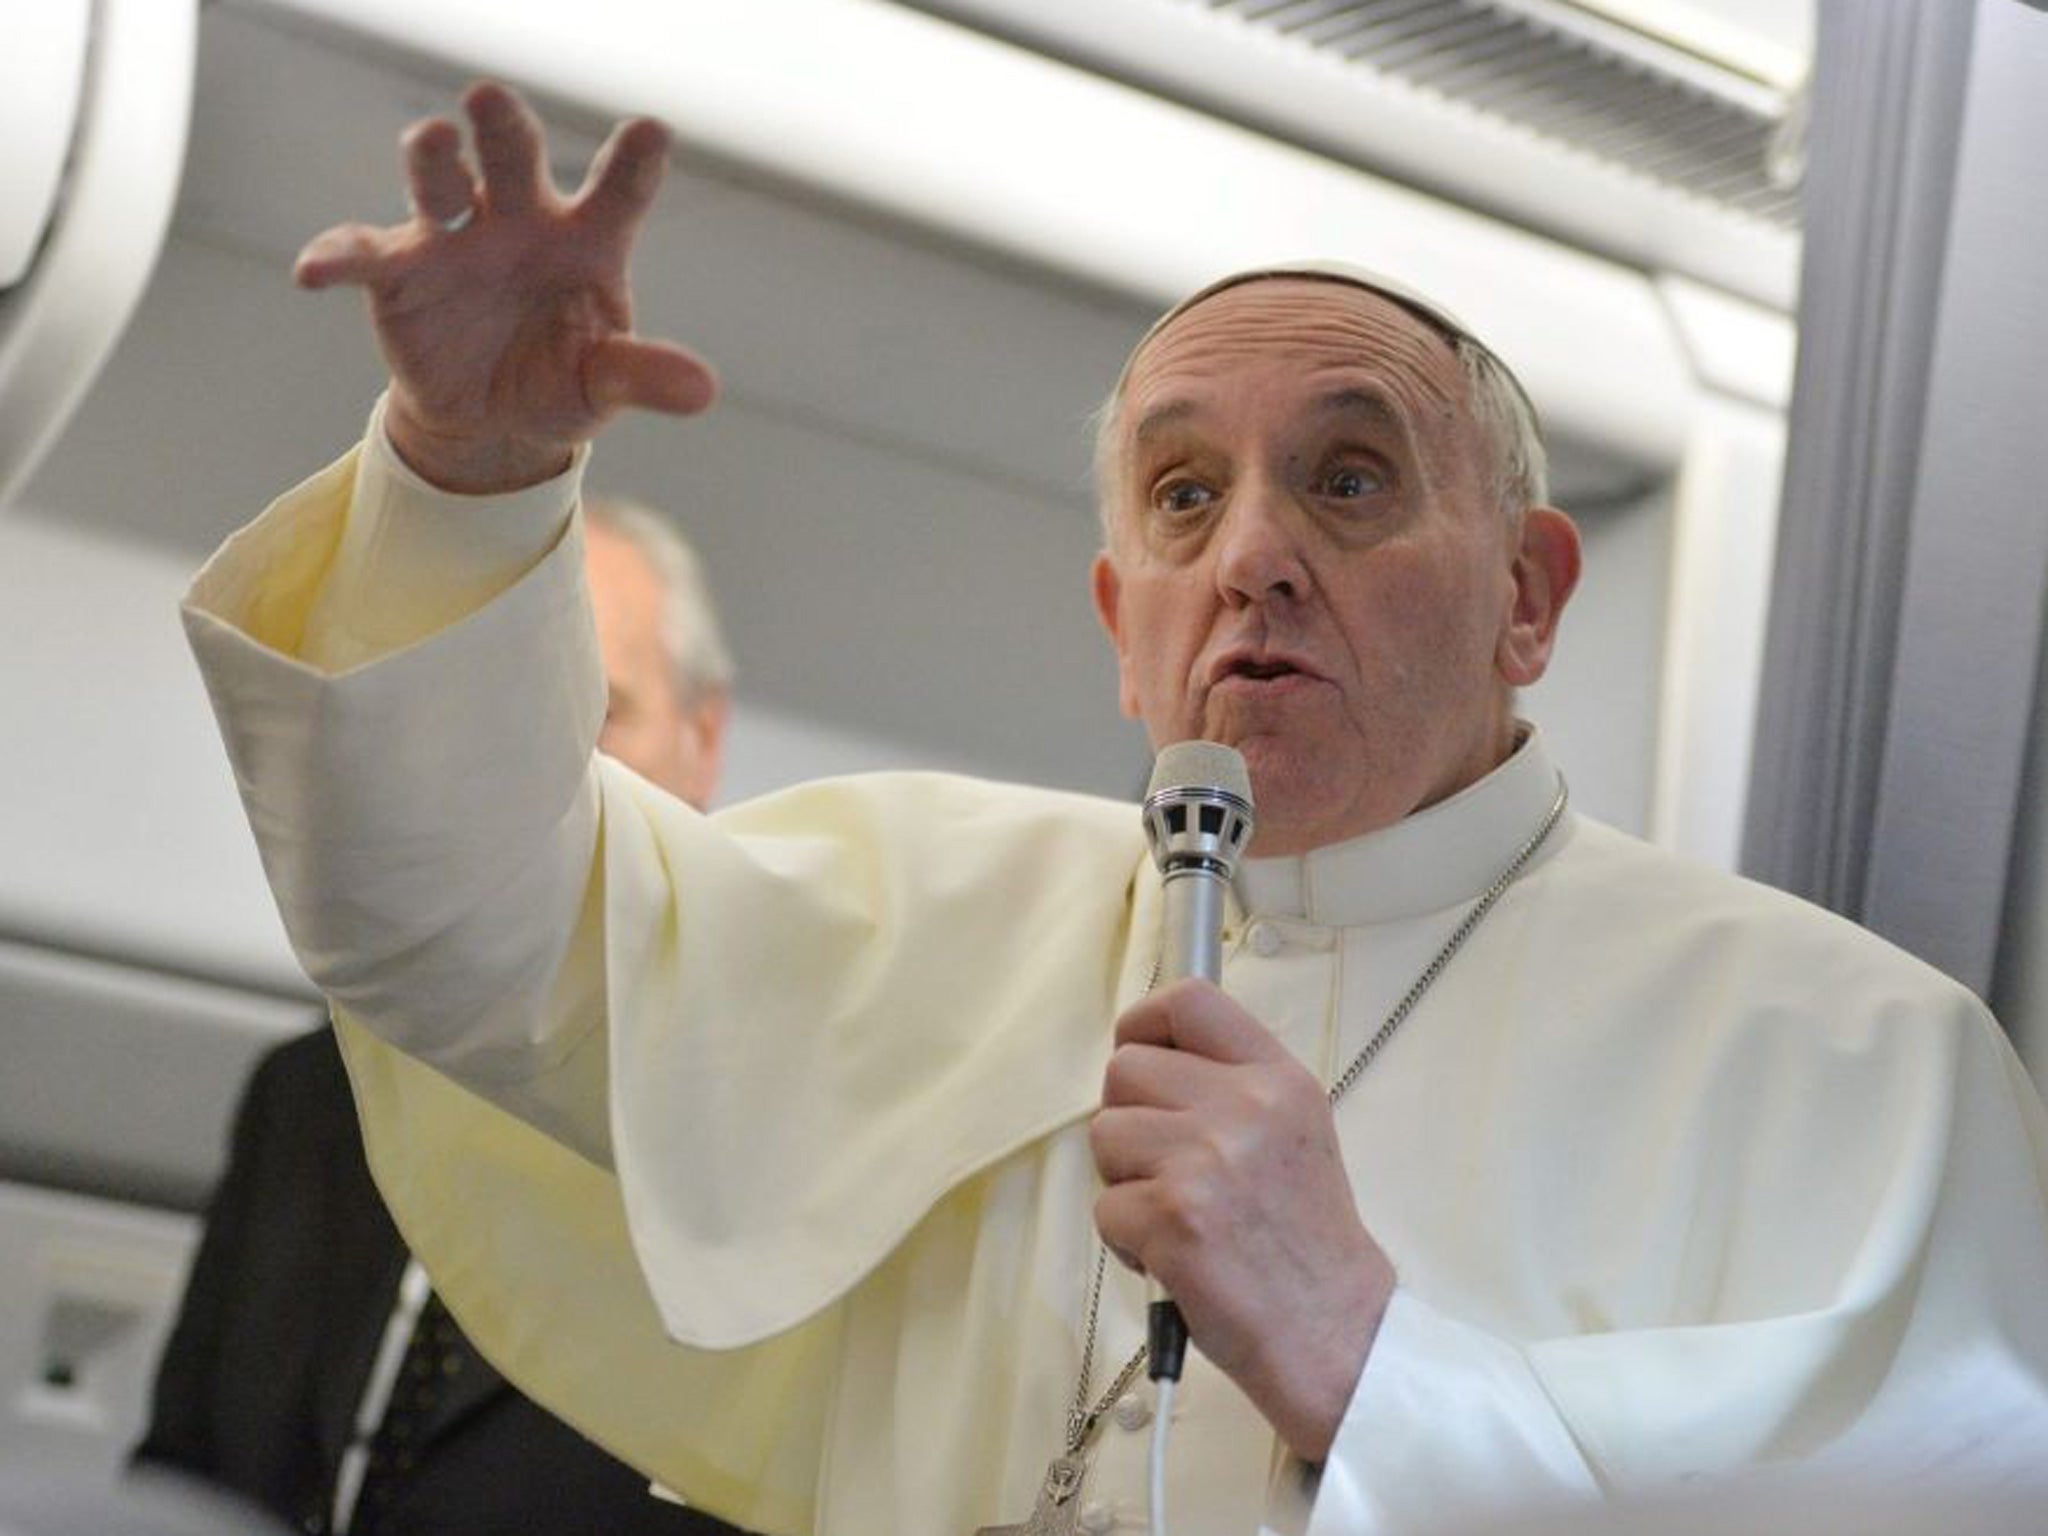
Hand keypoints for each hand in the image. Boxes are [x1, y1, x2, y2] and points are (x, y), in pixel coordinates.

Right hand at [294, 82, 717, 492]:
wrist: (491, 420)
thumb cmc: (559, 380)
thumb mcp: (601, 385)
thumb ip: (642, 376)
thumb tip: (703, 391)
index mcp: (587, 240)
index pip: (618, 191)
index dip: (634, 161)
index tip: (653, 130)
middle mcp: (519, 221)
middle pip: (512, 158)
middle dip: (503, 127)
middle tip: (492, 99)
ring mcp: (454, 239)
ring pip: (439, 183)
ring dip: (432, 160)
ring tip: (430, 142)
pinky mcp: (397, 273)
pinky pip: (361, 256)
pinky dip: (336, 258)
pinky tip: (314, 271)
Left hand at [1091, 980, 1395, 1462]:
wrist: (1337, 1332)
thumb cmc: (1306, 1238)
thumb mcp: (1294, 1130)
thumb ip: (1232, 1085)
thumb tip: (1146, 1055)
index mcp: (1278, 1078)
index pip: (1189, 1001)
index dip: (1144, 1022)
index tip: (1142, 1056)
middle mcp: (1244, 1106)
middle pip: (1124, 1070)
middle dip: (1129, 1119)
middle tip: (1166, 1166)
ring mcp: (1205, 1160)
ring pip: (1105, 1135)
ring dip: (1124, 1181)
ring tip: (1176, 1214)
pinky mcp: (1172, 1218)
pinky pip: (1104, 1207)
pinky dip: (1126, 1239)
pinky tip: (1174, 1256)